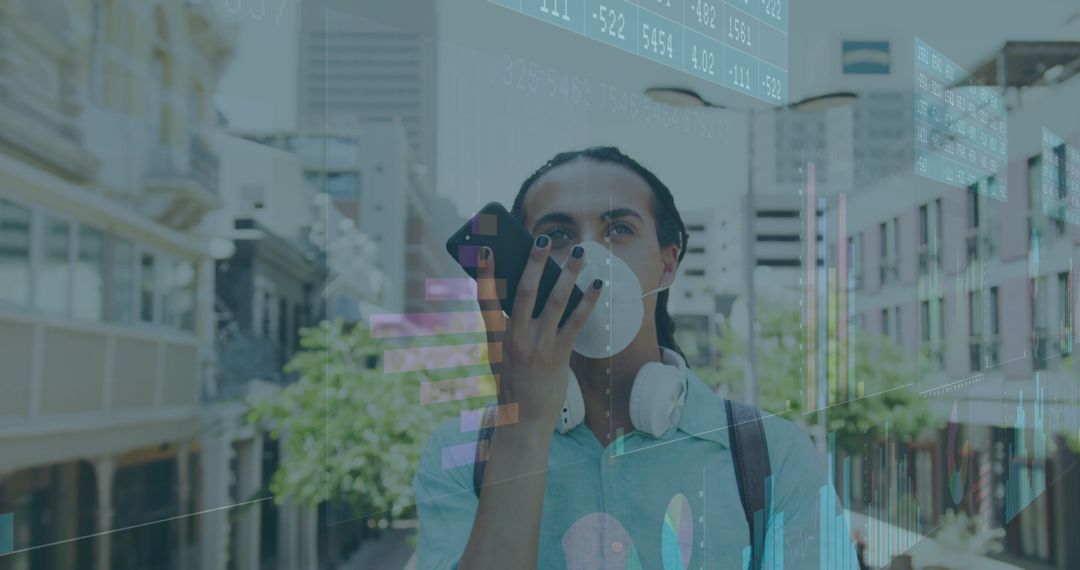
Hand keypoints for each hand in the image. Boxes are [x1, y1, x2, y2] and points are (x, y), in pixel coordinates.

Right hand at [476, 236, 602, 427]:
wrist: (523, 419)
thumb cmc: (512, 385)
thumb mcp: (500, 356)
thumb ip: (508, 328)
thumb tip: (527, 294)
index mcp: (495, 338)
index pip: (486, 299)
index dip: (485, 274)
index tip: (486, 249)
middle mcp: (515, 338)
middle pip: (525, 291)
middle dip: (535, 262)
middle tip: (543, 238)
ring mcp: (538, 346)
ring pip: (554, 300)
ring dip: (569, 274)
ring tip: (580, 253)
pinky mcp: (559, 354)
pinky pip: (576, 321)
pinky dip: (588, 301)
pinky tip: (597, 287)